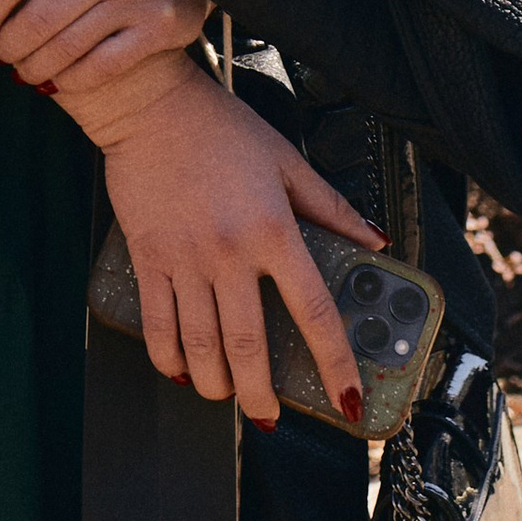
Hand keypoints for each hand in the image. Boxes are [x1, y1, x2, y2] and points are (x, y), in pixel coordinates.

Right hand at [88, 58, 381, 428]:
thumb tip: (374, 242)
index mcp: (273, 228)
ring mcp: (184, 258)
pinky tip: (182, 370)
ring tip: (227, 395)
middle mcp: (229, 251)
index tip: (348, 398)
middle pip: (250, 347)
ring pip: (201, 346)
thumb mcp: (286, 160)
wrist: (150, 104)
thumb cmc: (220, 127)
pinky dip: (169, 358)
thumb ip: (330, 207)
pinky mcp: (147, 257)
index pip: (314, 310)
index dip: (335, 362)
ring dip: (216, 385)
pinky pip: (157, 324)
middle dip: (262, 396)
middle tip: (270, 417)